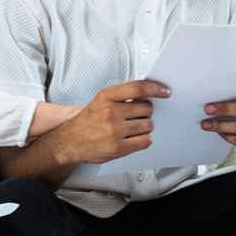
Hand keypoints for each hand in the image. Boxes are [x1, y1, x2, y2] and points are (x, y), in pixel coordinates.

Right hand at [56, 80, 170, 164]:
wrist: (70, 141)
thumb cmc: (88, 121)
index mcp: (106, 96)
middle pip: (147, 108)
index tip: (165, 91)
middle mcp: (111, 112)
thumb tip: (148, 94)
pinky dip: (143, 139)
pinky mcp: (118, 148)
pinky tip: (133, 138)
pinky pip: (145, 141)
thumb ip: (122, 96)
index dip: (155, 88)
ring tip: (131, 128)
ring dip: (144, 127)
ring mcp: (115, 131)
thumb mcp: (101, 101)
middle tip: (136, 116)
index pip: (138, 88)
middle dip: (145, 112)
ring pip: (148, 125)